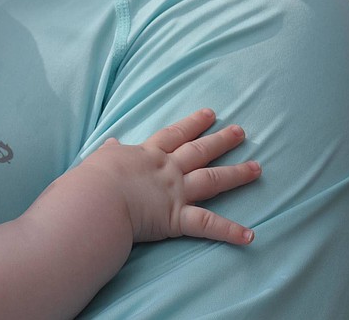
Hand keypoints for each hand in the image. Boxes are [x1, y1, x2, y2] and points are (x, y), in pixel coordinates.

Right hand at [88, 109, 260, 244]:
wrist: (95, 199)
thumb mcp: (98, 159)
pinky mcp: (176, 217)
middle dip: (221, 140)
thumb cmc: (90, 180)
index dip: (193, 123)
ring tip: (257, 168)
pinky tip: (250, 235)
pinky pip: (208, 225)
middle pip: (199, 151)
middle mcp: (166, 169)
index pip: (174, 134)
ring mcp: (174, 192)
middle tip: (241, 131)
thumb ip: (109, 152)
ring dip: (236, 174)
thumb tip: (112, 143)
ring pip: (212, 180)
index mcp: (146, 154)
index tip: (210, 114)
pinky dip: (229, 231)